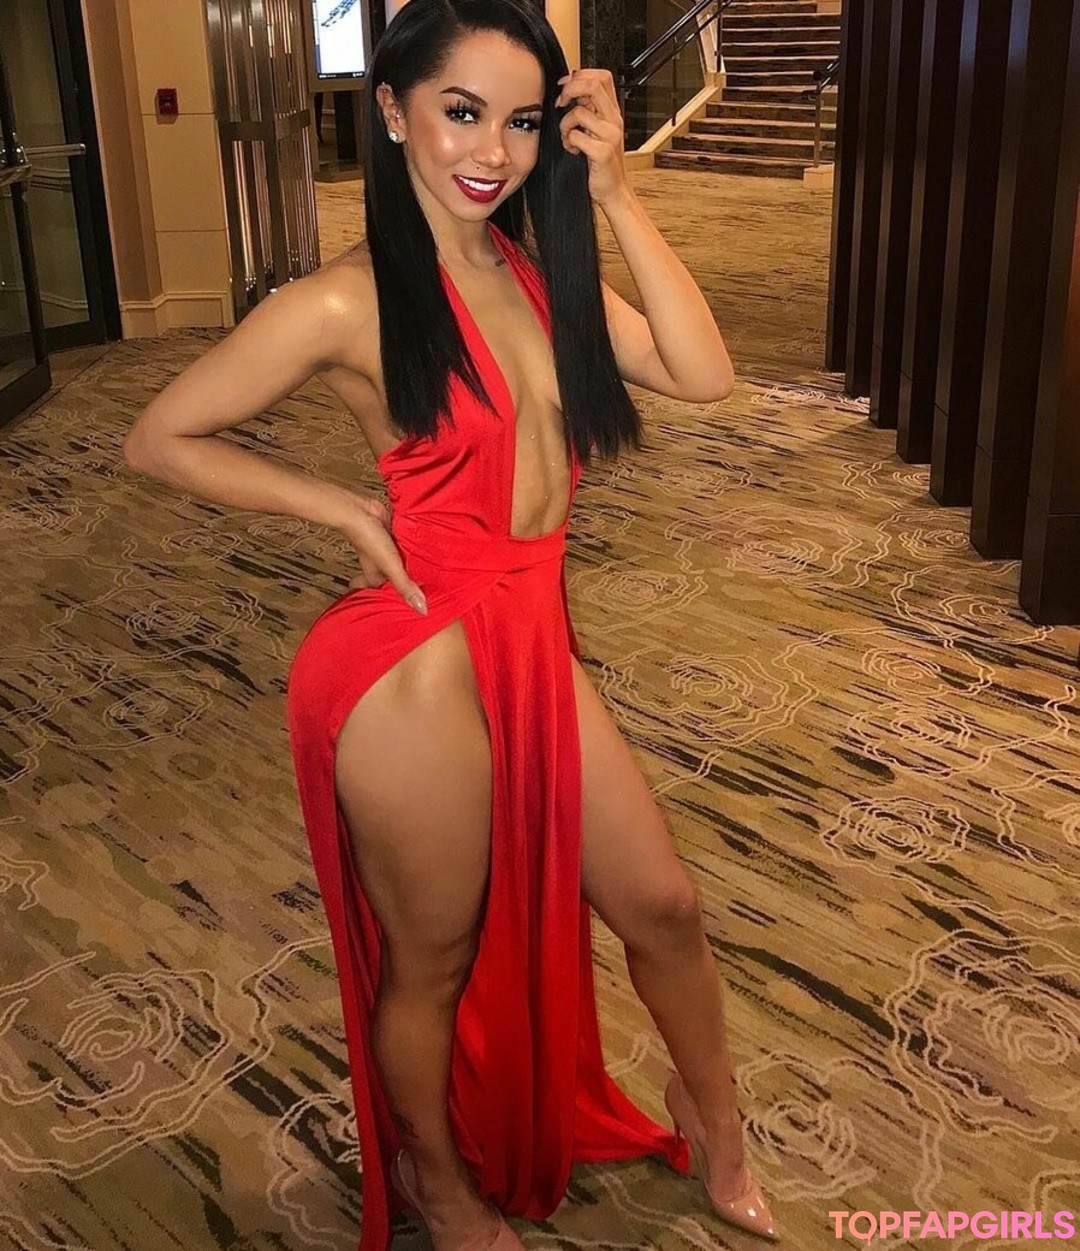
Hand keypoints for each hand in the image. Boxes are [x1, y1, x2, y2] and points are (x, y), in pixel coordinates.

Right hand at [340, 494, 427, 613]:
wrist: (360, 511)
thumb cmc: (367, 539)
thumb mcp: (391, 567)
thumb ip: (405, 586)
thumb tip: (421, 609)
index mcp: (377, 577)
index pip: (391, 592)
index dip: (403, 597)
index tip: (420, 604)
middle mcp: (381, 565)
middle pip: (397, 577)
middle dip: (410, 580)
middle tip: (428, 587)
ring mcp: (387, 550)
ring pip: (402, 561)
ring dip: (412, 563)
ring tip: (433, 570)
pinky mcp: (392, 536)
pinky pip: (404, 545)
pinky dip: (412, 546)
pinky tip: (425, 548)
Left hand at [555, 68, 628, 206]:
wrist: (614, 191)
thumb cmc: (602, 164)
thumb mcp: (597, 132)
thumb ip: (588, 112)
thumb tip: (568, 91)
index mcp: (613, 112)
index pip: (602, 77)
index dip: (580, 75)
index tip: (565, 87)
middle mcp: (614, 120)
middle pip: (592, 85)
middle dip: (570, 90)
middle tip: (561, 104)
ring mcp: (610, 136)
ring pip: (579, 112)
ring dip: (565, 124)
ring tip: (567, 137)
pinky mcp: (602, 152)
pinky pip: (576, 136)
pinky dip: (568, 142)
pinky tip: (573, 150)